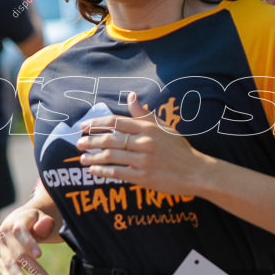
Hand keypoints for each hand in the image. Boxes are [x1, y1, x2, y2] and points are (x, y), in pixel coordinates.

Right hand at [0, 206, 55, 274]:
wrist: (16, 219)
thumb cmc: (35, 220)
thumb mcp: (41, 217)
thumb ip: (44, 223)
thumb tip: (46, 224)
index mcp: (17, 221)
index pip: (21, 232)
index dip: (29, 243)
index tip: (39, 255)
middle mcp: (5, 233)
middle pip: (19, 253)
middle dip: (33, 269)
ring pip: (10, 262)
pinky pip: (2, 266)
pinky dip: (5, 274)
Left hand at [77, 92, 213, 196]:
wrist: (196, 172)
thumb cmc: (179, 149)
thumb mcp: (164, 127)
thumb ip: (144, 114)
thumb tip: (131, 97)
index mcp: (148, 128)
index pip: (116, 122)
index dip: (96, 124)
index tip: (84, 126)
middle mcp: (144, 142)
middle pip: (110, 139)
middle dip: (90, 141)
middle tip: (78, 143)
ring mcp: (143, 160)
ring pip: (111, 157)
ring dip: (93, 157)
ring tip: (82, 158)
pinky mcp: (143, 177)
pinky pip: (117, 173)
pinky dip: (103, 171)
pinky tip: (94, 170)